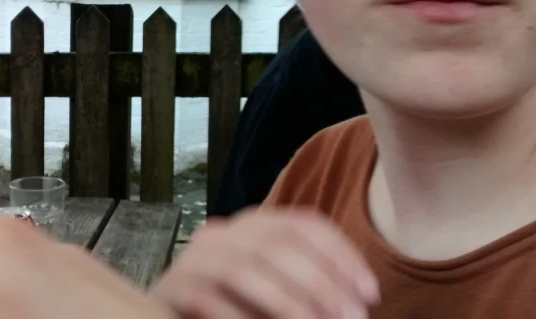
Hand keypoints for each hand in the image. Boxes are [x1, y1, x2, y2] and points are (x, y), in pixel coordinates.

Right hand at [149, 208, 378, 318]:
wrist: (166, 313)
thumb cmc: (232, 307)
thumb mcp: (273, 289)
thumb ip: (303, 286)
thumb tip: (356, 301)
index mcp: (251, 226)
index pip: (302, 225)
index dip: (341, 255)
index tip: (369, 292)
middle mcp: (222, 234)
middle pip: (276, 244)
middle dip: (321, 282)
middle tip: (352, 316)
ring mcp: (194, 260)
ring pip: (246, 270)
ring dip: (289, 303)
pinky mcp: (173, 289)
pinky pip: (211, 301)